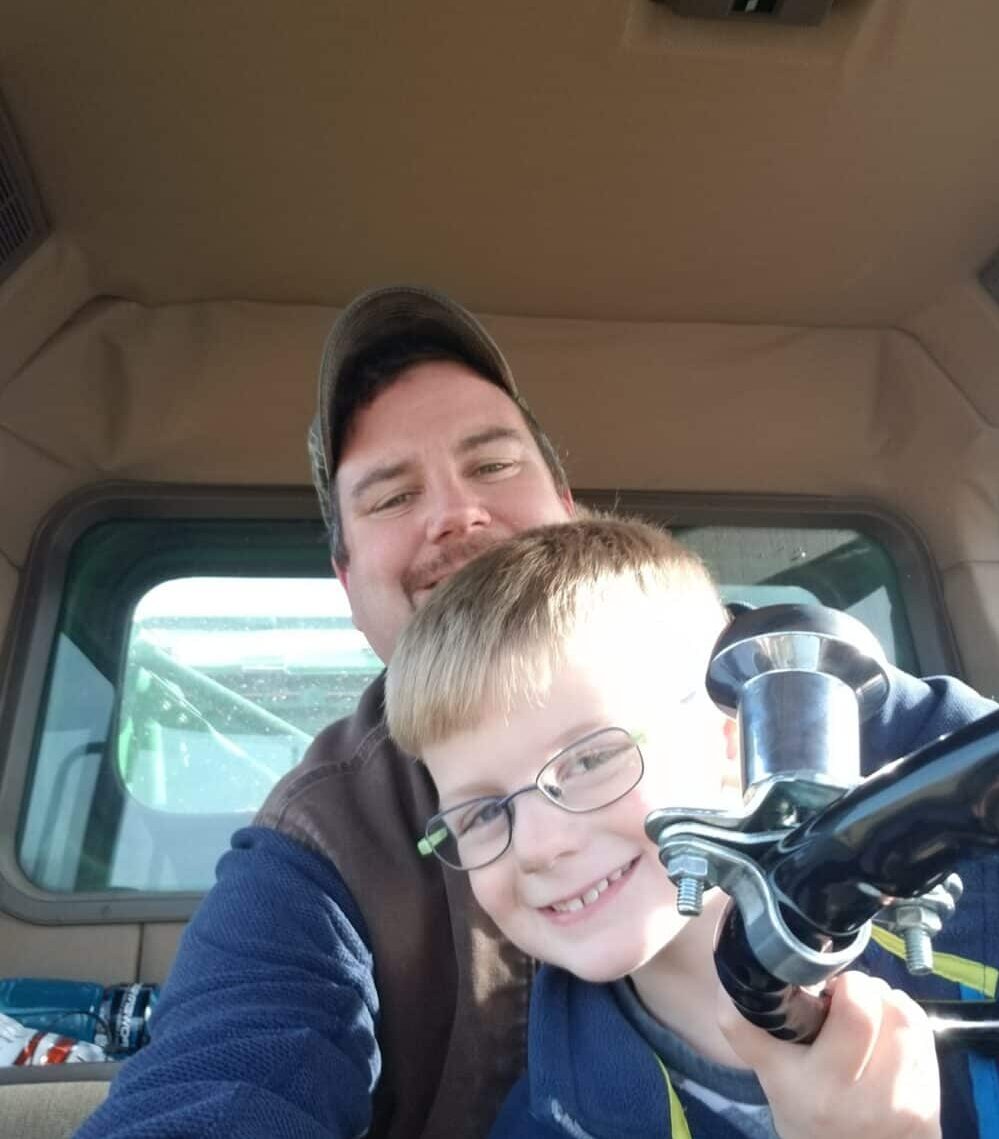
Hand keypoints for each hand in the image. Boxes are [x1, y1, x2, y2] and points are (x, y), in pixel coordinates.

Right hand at [717, 971, 940, 1138]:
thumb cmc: (801, 1108)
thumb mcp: (768, 1071)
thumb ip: (747, 1023)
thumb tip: (731, 968)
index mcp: (815, 1086)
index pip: (853, 1013)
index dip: (842, 985)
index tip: (826, 988)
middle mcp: (860, 1101)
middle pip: (882, 1009)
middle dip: (865, 988)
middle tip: (850, 996)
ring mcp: (901, 1108)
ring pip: (908, 1019)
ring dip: (891, 1004)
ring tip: (873, 1014)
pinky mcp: (930, 1111)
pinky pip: (926, 1043)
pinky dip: (908, 1028)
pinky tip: (889, 1041)